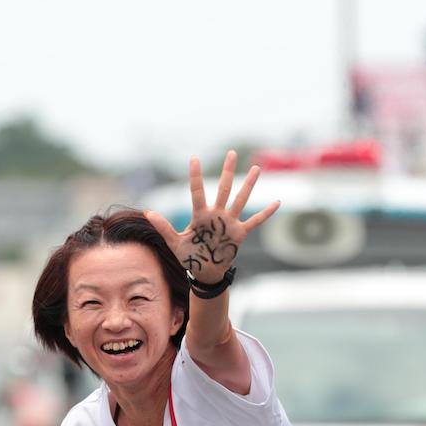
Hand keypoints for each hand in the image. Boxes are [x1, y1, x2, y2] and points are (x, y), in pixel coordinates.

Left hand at [145, 150, 279, 284]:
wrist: (204, 272)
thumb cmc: (189, 257)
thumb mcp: (175, 243)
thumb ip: (164, 227)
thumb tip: (148, 212)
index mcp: (200, 216)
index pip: (197, 192)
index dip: (195, 176)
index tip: (194, 158)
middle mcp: (216, 215)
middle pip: (223, 189)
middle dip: (227, 171)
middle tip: (231, 153)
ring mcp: (229, 223)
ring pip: (240, 200)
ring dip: (248, 185)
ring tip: (255, 169)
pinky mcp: (239, 233)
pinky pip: (255, 221)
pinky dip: (266, 213)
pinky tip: (277, 202)